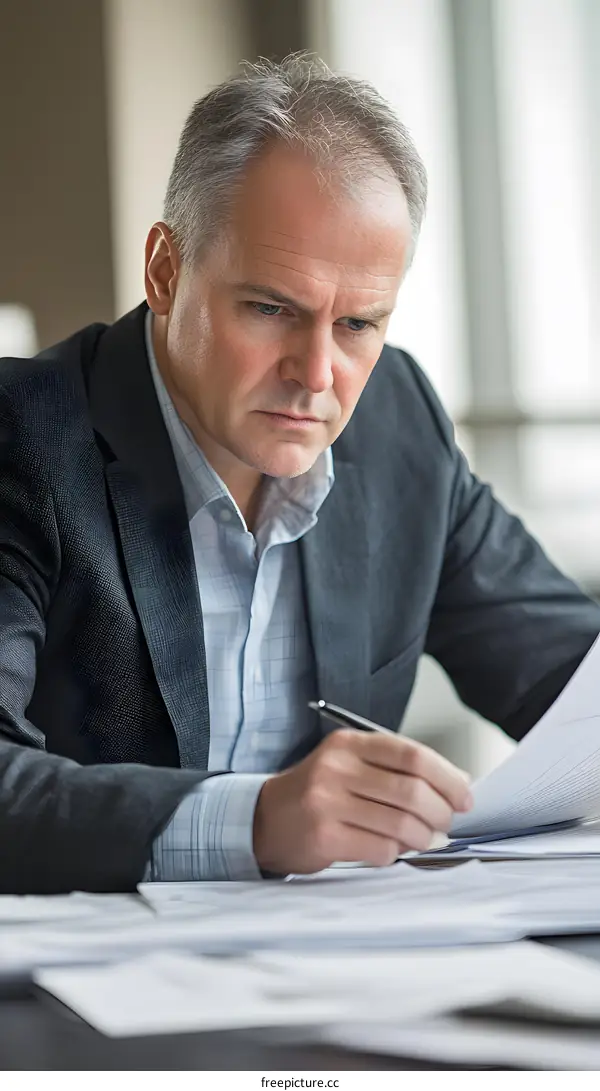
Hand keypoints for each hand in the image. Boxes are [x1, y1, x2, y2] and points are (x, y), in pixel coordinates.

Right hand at [253, 728, 472, 873]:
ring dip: (422, 837)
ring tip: (423, 839)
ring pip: (400, 823)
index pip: (411, 754)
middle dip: (440, 812)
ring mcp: (327, 801)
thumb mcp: (350, 766)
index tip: (464, 795)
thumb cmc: (318, 794)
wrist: (265, 819)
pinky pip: (380, 849)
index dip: (446, 777)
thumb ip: (396, 770)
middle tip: (445, 823)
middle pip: (411, 790)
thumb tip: (456, 785)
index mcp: (348, 744)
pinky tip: (390, 850)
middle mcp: (336, 768)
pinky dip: (395, 853)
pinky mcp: (323, 836)